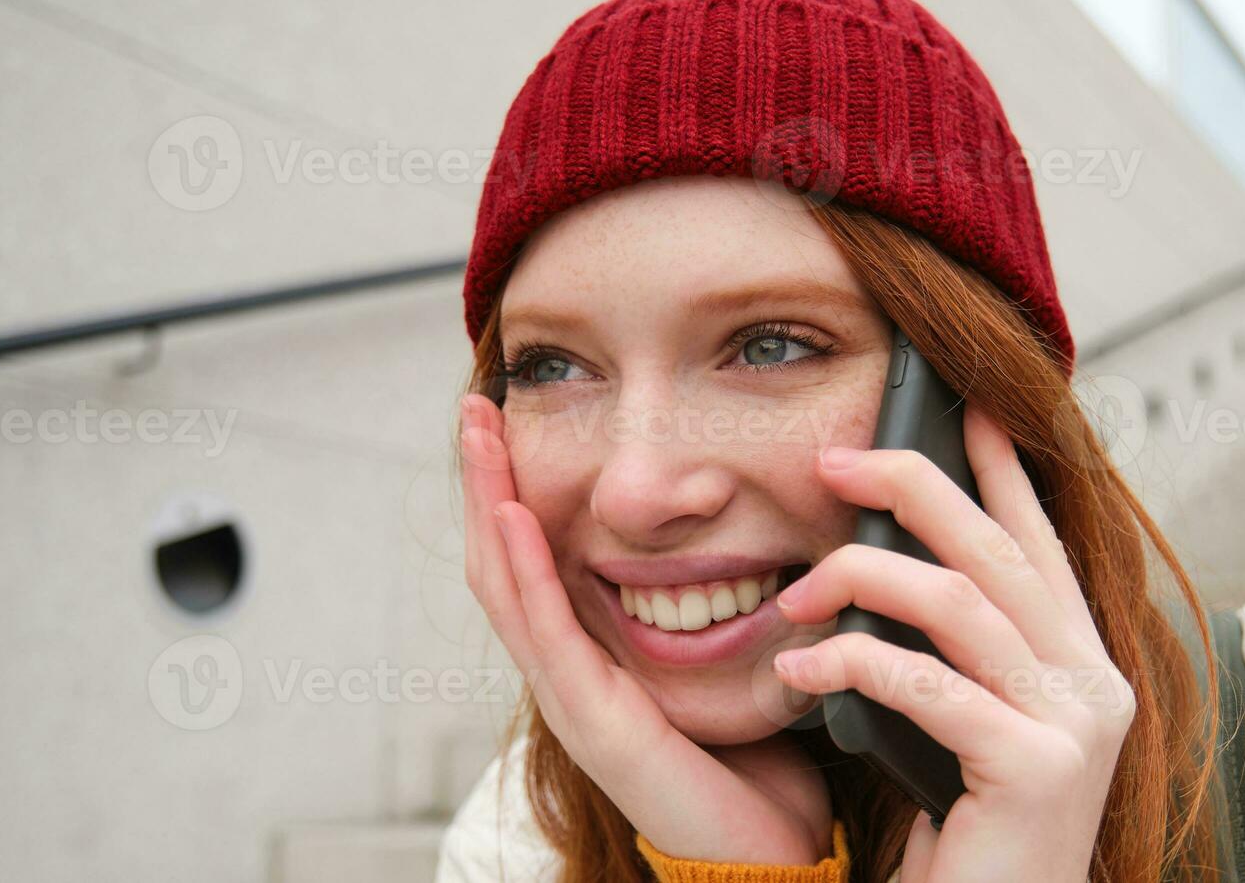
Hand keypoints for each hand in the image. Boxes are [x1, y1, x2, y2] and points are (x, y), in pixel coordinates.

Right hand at [457, 393, 834, 864]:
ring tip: (480, 437)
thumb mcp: (736, 658)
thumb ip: (729, 599)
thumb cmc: (760, 759)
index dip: (511, 487)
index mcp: (592, 658)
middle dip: (484, 479)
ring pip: (507, 587)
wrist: (770, 847)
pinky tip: (514, 517)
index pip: (532, 558)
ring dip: (489, 504)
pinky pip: (546, 635)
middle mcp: (567, 675)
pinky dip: (525, 572)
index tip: (505, 416)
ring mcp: (571, 700)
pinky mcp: (594, 724)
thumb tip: (758, 523)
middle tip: (474, 406)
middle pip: (501, 562)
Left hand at [768, 402, 1133, 880]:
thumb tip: (881, 571)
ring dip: (863, 581)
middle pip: (999, 552)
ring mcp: (1076, 727)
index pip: (1040, 548)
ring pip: (962, 605)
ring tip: (794, 594)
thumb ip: (953, 661)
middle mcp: (1096, 686)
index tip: (962, 409)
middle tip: (832, 463)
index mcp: (1084, 669)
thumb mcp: (960, 733)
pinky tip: (797, 671)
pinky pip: (927, 686)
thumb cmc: (967, 845)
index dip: (1003, 474)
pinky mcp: (1035, 770)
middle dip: (913, 490)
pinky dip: (851, 665)